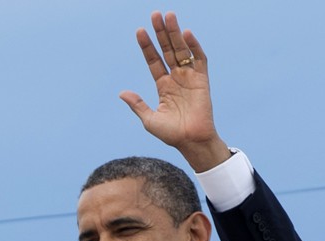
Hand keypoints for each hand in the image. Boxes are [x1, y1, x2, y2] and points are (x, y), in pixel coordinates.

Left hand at [119, 11, 229, 171]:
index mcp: (163, 86)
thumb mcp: (149, 120)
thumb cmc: (171, 134)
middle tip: (155, 14)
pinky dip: (194, 47)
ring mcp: (189, 77)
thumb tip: (122, 93)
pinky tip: (186, 34)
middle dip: (161, 33)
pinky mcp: (202, 80)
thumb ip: (137, 105)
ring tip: (168, 16)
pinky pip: (199, 59)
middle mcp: (176, 78)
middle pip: (167, 50)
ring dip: (175, 33)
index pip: (154, 61)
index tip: (139, 31)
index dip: (147, 47)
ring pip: (181, 50)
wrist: (191, 141)